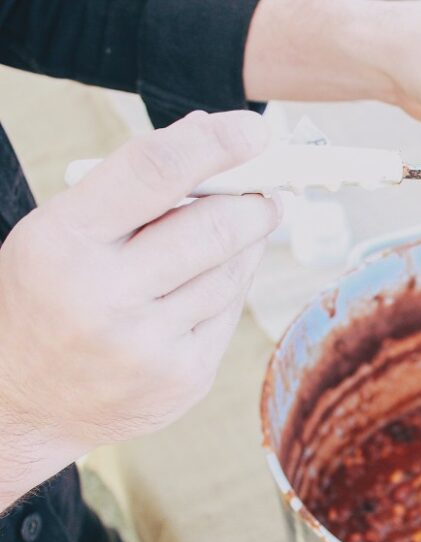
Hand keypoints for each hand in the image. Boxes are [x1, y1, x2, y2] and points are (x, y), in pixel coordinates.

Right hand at [0, 110, 278, 507]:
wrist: (19, 404)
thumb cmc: (45, 297)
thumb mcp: (59, 232)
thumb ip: (129, 187)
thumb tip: (208, 131)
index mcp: (62, 241)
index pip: (153, 171)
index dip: (215, 144)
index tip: (255, 130)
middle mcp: (103, 295)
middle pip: (212, 228)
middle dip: (253, 202)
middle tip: (269, 189)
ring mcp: (147, 344)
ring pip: (230, 272)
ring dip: (248, 242)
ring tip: (248, 224)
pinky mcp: (183, 378)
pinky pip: (229, 312)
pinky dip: (233, 284)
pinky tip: (223, 273)